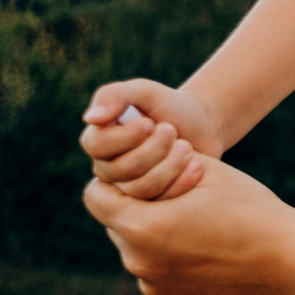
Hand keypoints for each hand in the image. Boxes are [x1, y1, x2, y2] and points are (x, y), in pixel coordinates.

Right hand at [82, 79, 225, 199]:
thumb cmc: (170, 105)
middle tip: (173, 131)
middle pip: (120, 170)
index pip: (96, 146)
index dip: (125, 137)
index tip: (151, 123)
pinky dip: (180, 183)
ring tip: (187, 147)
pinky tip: (197, 167)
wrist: (203, 125)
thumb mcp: (144, 92)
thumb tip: (91, 118)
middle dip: (153, 149)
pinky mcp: (153, 200)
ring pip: (139, 188)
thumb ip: (115, 96)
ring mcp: (129, 187)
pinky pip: (160, 203)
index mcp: (99, 140)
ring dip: (168, 166)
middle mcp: (108, 167)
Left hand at [83, 156, 291, 294]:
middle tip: (183, 205)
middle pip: (119, 228)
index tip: (143, 180)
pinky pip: (163, 281)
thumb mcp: (206, 170)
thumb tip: (133, 151)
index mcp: (140, 226)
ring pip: (142, 256)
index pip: (95, 197)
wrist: (291, 261)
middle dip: (142, 213)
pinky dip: (179, 269)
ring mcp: (155, 289)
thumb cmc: (251, 209)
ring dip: (161, 242)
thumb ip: (158, 159)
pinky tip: (213, 260)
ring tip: (203, 233)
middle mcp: (138, 263)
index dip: (116, 183)